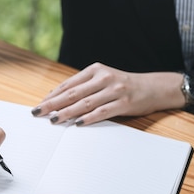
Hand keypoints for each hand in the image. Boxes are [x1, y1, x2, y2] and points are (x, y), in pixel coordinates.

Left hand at [32, 63, 184, 125]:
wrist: (154, 87)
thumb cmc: (123, 85)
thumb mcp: (102, 79)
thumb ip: (83, 87)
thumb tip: (56, 99)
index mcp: (96, 70)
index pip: (68, 84)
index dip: (52, 95)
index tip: (39, 105)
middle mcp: (104, 78)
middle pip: (73, 93)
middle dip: (53, 104)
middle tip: (38, 112)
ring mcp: (114, 90)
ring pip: (85, 103)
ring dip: (67, 113)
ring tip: (54, 120)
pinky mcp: (124, 103)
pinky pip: (102, 112)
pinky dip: (88, 118)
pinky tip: (77, 123)